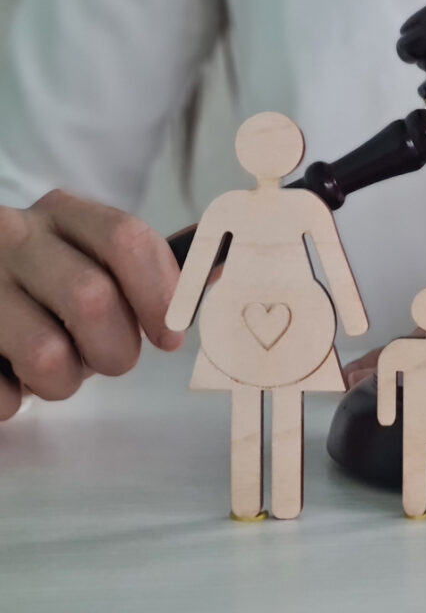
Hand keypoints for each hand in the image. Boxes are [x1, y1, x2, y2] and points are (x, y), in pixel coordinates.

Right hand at [0, 190, 183, 419]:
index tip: (170, 337)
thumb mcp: (95, 262)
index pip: (127, 239)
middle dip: (115, 350)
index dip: (160, 293)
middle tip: (110, 360)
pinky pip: (0, 391)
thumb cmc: (50, 287)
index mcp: (65, 213)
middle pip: (92, 299)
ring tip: (55, 370)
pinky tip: (10, 377)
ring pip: (46, 353)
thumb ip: (149, 268)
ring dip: (64, 382)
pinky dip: (14, 399)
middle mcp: (14, 235)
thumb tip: (217, 269)